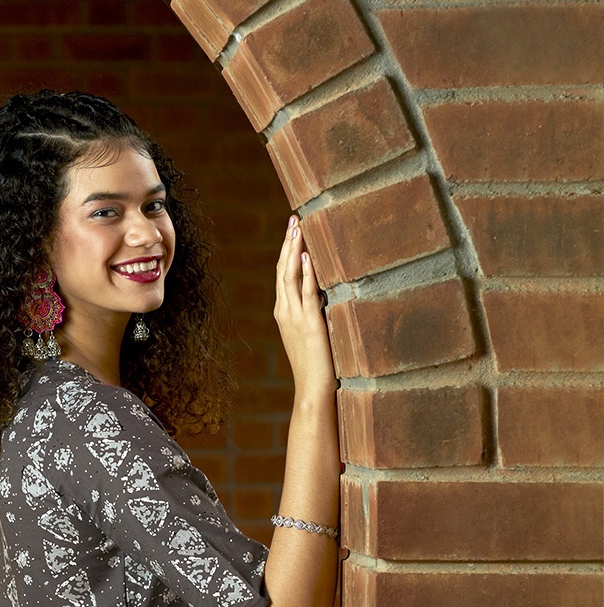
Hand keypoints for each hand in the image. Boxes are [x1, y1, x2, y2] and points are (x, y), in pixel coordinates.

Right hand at [274, 215, 336, 403]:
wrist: (313, 388)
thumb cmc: (316, 364)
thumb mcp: (310, 333)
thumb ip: (312, 312)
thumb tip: (324, 294)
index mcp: (283, 312)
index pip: (282, 275)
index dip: (286, 250)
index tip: (293, 229)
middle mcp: (284, 311)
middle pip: (282, 269)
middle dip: (288, 242)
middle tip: (294, 218)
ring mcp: (294, 316)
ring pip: (289, 276)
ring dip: (294, 250)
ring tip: (298, 227)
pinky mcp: (309, 323)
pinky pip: (306, 292)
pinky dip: (305, 273)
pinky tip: (307, 256)